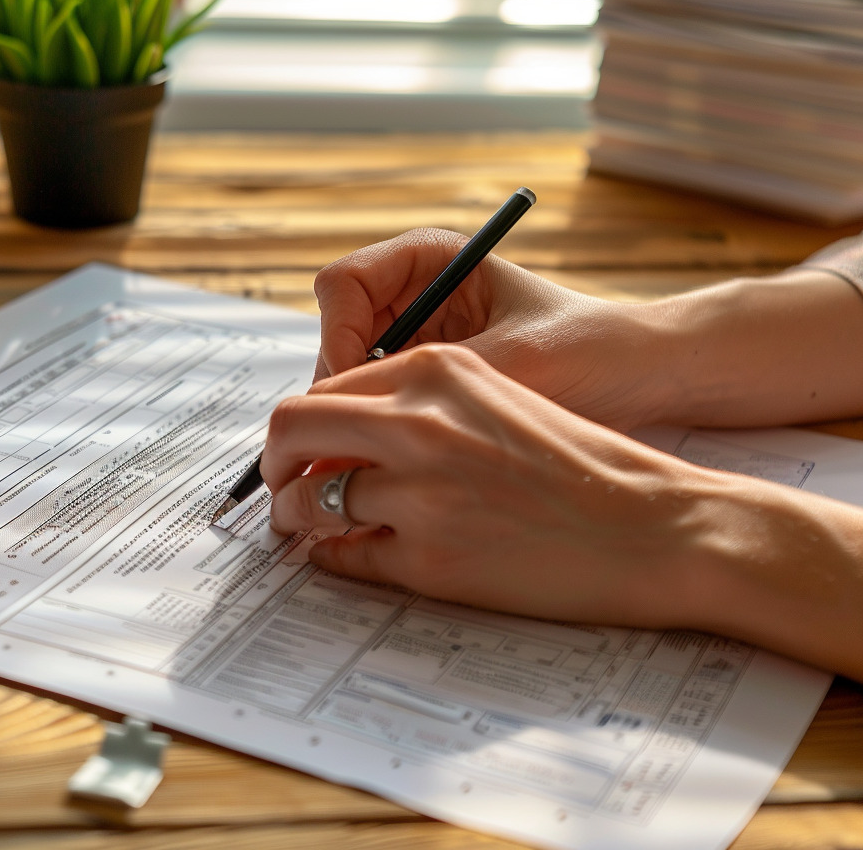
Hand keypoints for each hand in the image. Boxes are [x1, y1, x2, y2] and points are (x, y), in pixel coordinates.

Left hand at [263, 343, 721, 629]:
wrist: (657, 525)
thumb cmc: (583, 462)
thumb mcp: (497, 396)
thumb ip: (416, 404)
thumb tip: (336, 432)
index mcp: (436, 371)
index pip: (322, 389)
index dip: (301, 425)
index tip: (299, 450)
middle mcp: (418, 423)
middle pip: (290, 430)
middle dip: (273, 463)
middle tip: (281, 487)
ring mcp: (420, 494)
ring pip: (306, 502)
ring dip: (296, 517)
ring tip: (308, 527)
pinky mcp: (430, 560)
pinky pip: (343, 558)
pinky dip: (333, 558)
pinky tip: (348, 556)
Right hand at [313, 227, 665, 430]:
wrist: (641, 377)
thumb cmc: (590, 348)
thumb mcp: (511, 359)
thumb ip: (437, 380)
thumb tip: (368, 415)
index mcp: (428, 259)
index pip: (342, 286)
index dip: (337, 336)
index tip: (360, 387)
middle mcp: (413, 294)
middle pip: (335, 335)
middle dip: (340, 388)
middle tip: (353, 441)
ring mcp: (415, 338)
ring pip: (348, 377)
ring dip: (357, 415)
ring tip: (377, 457)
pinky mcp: (425, 380)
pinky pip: (377, 404)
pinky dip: (378, 433)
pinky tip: (395, 461)